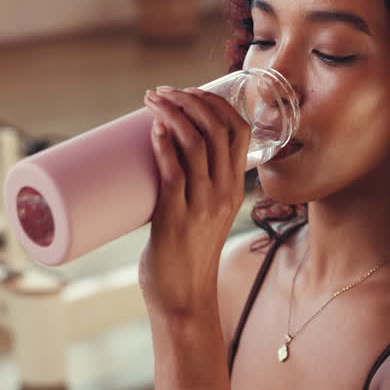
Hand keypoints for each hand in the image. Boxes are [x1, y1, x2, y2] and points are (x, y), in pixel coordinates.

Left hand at [139, 87, 251, 323]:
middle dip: (189, 100)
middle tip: (161, 92)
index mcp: (233, 188)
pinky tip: (154, 129)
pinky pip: (175, 174)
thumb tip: (157, 154)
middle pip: (216, 129)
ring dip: (172, 114)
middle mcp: (223, 192)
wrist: (184, 299)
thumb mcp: (202, 213)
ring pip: (195, 145)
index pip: (238, 130)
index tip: (189, 90)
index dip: (215, 102)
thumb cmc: (186, 255)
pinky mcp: (176, 219)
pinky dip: (165, 146)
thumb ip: (188, 186)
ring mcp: (201, 205)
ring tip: (151, 100)